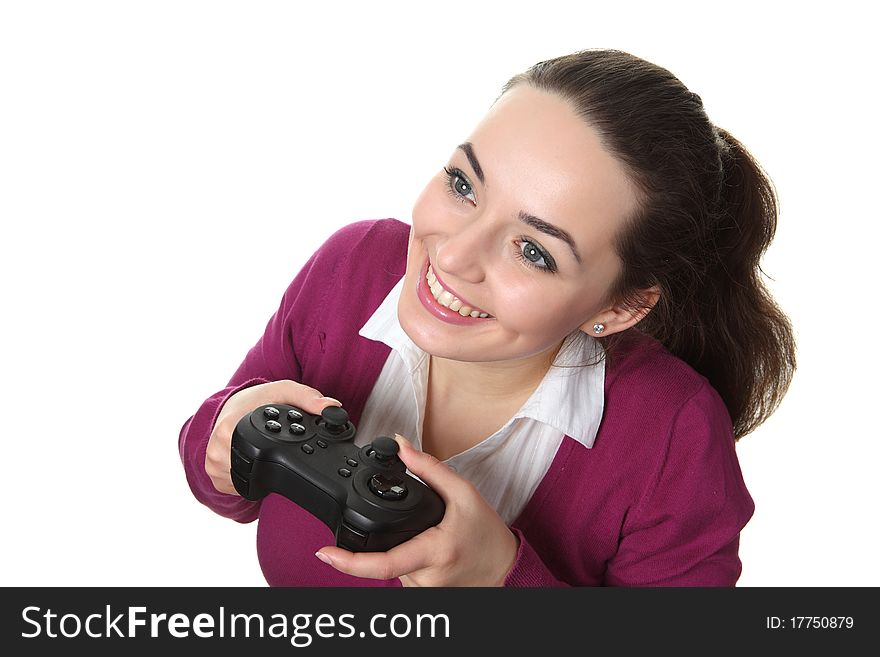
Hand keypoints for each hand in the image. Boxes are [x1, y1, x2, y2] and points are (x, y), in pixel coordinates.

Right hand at [205, 379, 340, 494]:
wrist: (232, 404)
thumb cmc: (257, 399)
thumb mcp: (284, 392)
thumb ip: (308, 398)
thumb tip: (333, 408)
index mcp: (231, 427)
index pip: (260, 455)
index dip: (282, 456)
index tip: (289, 450)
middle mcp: (217, 447)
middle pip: (254, 473)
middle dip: (272, 465)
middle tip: (276, 449)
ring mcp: (212, 462)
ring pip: (245, 482)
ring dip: (258, 474)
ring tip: (263, 453)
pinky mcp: (212, 473)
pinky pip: (235, 486)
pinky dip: (247, 478)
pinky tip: (251, 461)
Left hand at [315, 434, 519, 585]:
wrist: (504, 567)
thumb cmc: (487, 534)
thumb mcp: (464, 493)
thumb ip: (429, 468)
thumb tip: (400, 445)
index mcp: (435, 551)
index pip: (383, 564)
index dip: (349, 563)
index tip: (324, 554)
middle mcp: (426, 577)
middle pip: (384, 556)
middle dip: (386, 536)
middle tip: (418, 525)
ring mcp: (423, 590)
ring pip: (392, 565)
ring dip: (399, 547)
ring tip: (429, 536)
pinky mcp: (422, 594)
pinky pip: (402, 573)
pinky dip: (407, 557)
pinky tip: (426, 547)